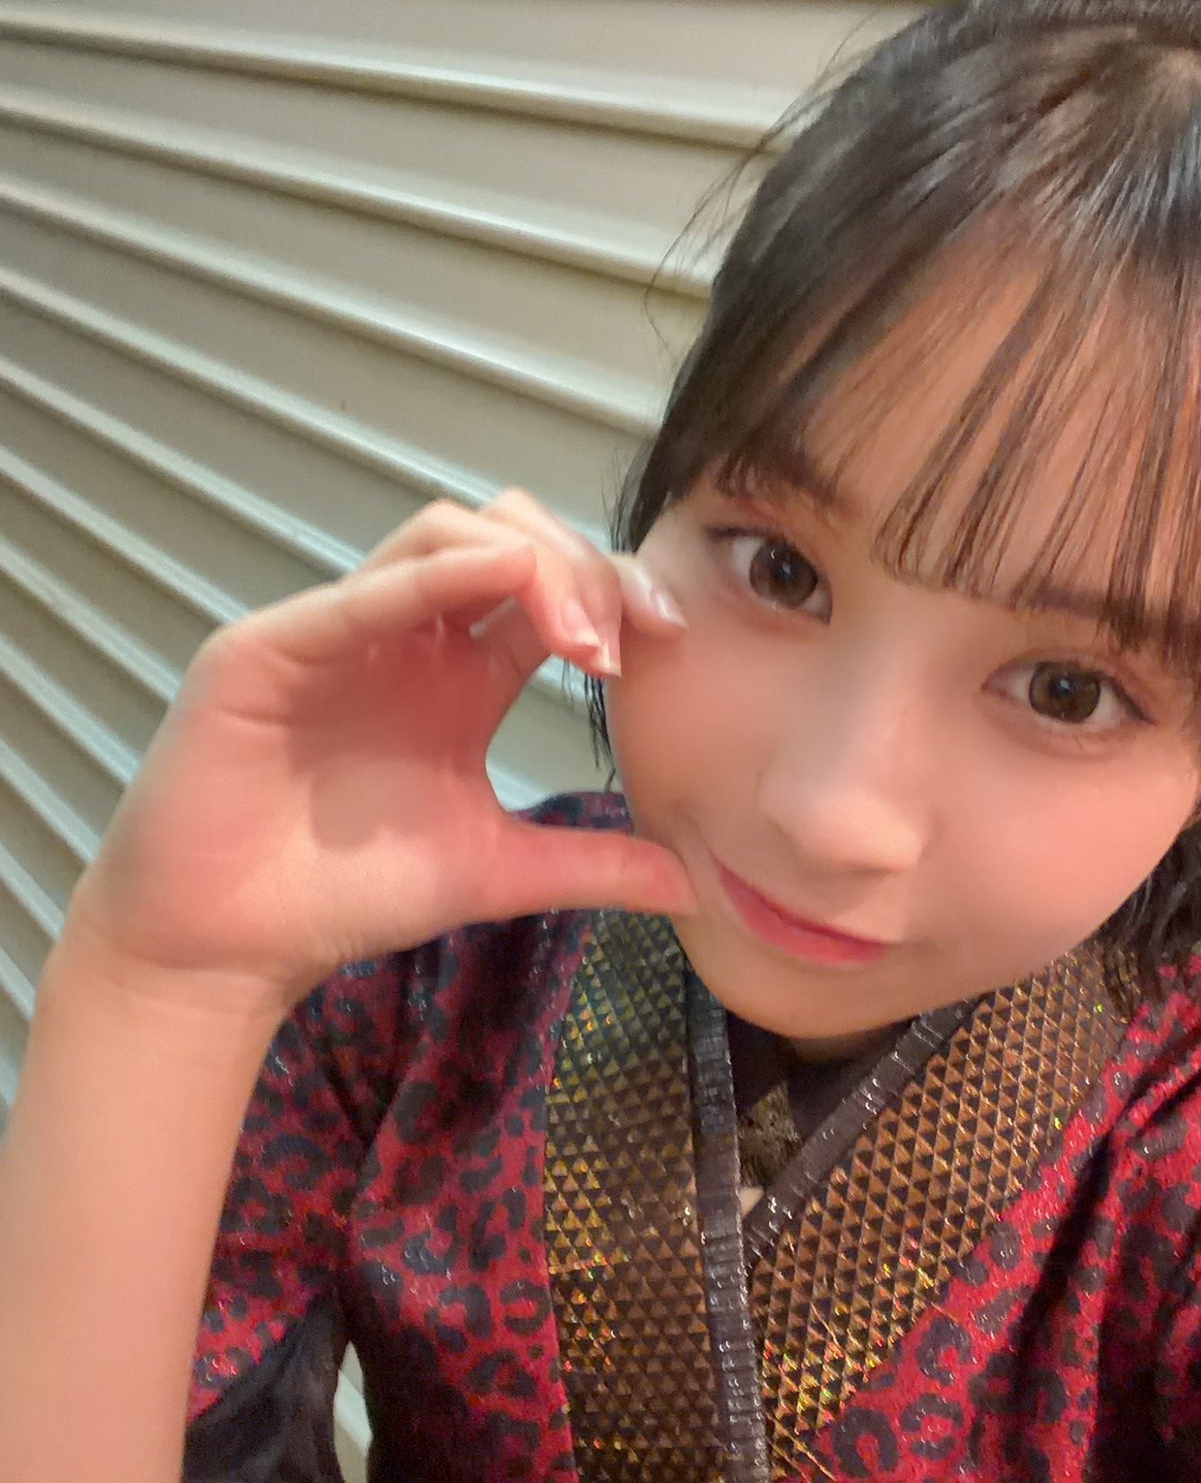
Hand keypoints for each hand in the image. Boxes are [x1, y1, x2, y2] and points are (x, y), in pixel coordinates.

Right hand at [61, 491, 695, 1013]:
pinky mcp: (266, 650)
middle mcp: (405, 638)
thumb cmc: (342, 896)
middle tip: (621, 636)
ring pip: (436, 536)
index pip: (548, 591)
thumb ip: (586, 866)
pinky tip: (491, 584)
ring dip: (521, 561)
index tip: (671, 634)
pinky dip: (422, 583)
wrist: (227, 946)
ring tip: (575, 634)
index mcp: (460, 675)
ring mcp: (336, 634)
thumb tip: (692, 883)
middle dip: (578, 567)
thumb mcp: (492, 873)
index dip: (613, 591)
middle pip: (504, 536)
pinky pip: (352, 596)